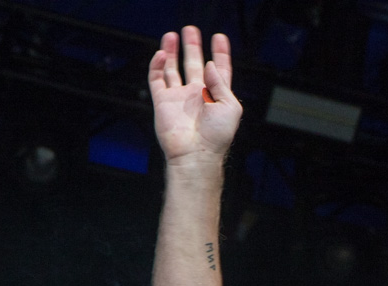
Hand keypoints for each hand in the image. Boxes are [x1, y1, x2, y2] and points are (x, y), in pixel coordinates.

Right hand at [148, 26, 241, 165]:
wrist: (195, 153)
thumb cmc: (217, 136)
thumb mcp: (230, 107)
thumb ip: (221, 83)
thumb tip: (209, 64)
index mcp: (216, 96)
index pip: (219, 70)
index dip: (220, 54)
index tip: (219, 38)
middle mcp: (197, 95)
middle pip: (195, 64)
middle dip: (193, 47)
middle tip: (191, 30)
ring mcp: (179, 97)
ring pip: (174, 69)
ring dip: (173, 52)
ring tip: (172, 35)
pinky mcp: (163, 101)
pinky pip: (157, 79)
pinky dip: (158, 65)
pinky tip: (162, 54)